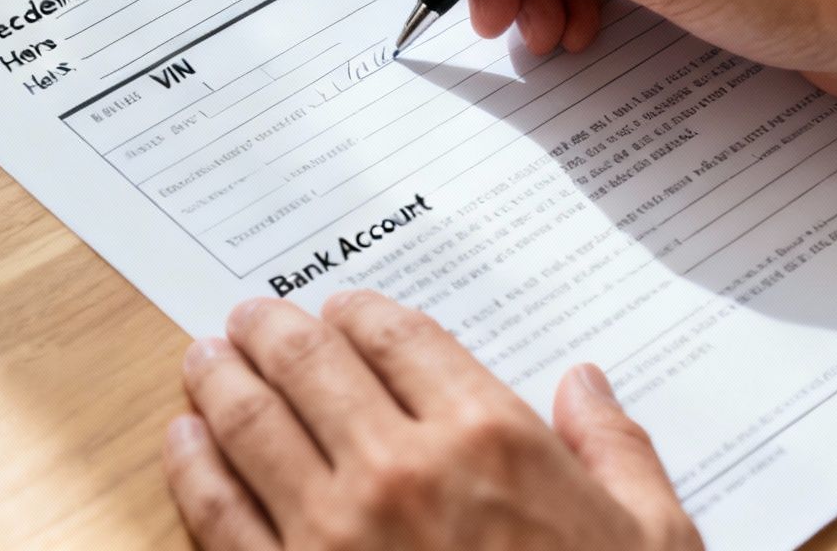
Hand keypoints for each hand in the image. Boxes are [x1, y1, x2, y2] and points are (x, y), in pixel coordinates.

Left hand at [163, 291, 700, 550]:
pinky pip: (220, 512)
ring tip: (206, 358)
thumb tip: (586, 383)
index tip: (339, 308)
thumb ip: (616, 447)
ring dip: (221, 378)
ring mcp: (335, 533)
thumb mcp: (653, 538)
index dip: (358, 312)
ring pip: (253, 423)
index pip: (400, 338)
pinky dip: (193, 465)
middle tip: (253, 318)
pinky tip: (183, 439)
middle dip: (273, 330)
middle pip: (312, 364)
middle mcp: (403, 469)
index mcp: (492, 437)